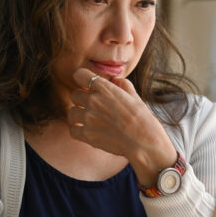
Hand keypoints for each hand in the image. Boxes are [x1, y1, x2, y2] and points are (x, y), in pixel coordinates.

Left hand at [67, 68, 176, 185]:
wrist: (143, 141)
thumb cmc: (142, 119)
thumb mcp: (135, 96)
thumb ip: (123, 85)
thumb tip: (115, 80)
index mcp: (105, 89)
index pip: (80, 75)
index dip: (82, 79)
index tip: (87, 85)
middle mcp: (94, 101)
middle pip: (75, 95)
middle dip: (82, 99)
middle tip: (91, 105)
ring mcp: (89, 118)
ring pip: (71, 112)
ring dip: (78, 114)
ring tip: (88, 119)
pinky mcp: (87, 135)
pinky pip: (72, 129)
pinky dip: (77, 130)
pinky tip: (86, 130)